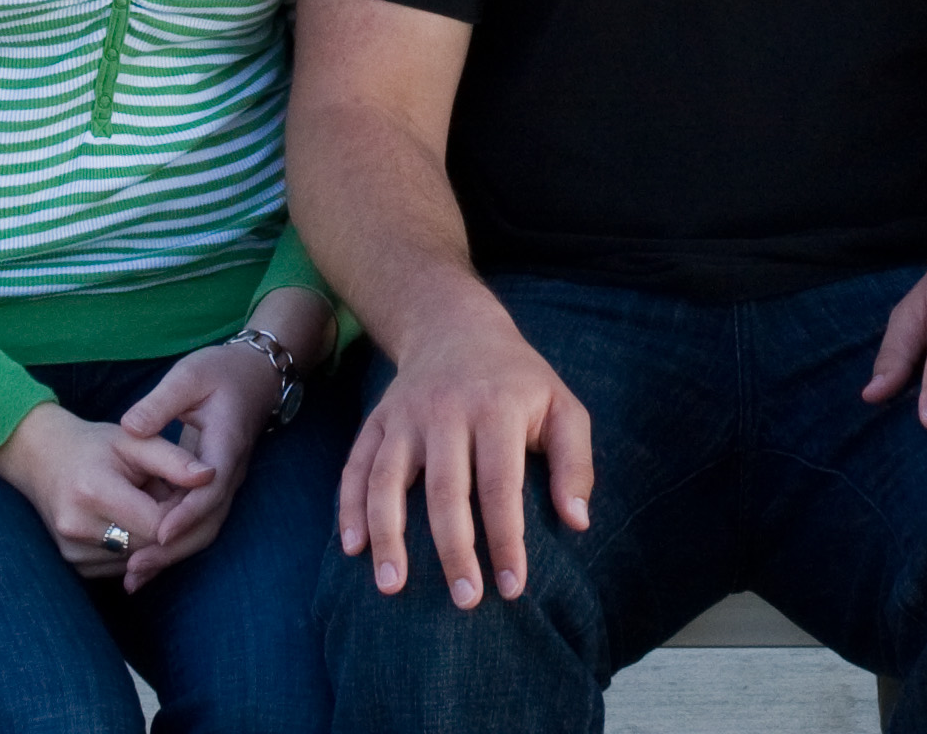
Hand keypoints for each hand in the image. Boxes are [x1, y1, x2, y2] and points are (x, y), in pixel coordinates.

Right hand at [0, 402, 204, 579]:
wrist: (42, 459)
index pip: (158, 523)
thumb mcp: (135, 441)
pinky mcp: (73, 565)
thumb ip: (174, 460)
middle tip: (171, 499)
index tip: (187, 493)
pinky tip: (131, 522)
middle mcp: (78, 527)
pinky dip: (134, 549)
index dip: (181, 512)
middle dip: (169, 527)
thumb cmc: (95, 446)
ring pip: (137, 559)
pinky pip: (120, 566)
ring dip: (152, 540)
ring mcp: (71, 551)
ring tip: (147, 505)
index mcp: (94, 491)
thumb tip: (211, 476)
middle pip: (149, 546)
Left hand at [112, 343, 278, 589]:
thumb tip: (128, 428)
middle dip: (173, 549)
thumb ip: (160, 402)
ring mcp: (225, 483)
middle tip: (135, 570)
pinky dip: (172, 543)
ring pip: (204, 529)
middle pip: (208, 522)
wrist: (256, 376)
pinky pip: (196, 522)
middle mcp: (230, 472)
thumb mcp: (189, 376)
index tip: (158, 534)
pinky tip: (141, 558)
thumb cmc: (220, 372)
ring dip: (171, 554)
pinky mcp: (213, 488)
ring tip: (133, 576)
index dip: (186, 513)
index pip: (210, 487)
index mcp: (226, 443)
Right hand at [334, 299, 590, 609]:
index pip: (500, 484)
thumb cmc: (518, 382)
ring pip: (388, 480)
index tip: (512, 587)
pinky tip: (352, 548)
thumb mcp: (562, 407)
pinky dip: (349, 507)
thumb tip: (577, 523)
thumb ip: (575, 462)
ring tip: (392, 587)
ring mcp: (405, 416)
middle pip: (445, 489)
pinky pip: (356, 466)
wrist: (455, 326)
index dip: (506, 539)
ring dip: (388, 536)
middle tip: (465, 600)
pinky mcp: (377, 420)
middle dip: (453, 550)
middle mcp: (445, 411)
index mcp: (496, 408)